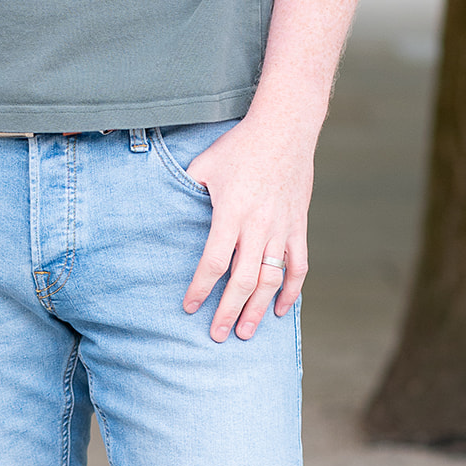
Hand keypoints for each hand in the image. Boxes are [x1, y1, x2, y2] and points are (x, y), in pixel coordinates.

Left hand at [181, 116, 312, 341]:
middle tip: (217, 335)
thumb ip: (187, 187)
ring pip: (271, 281)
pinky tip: (281, 309)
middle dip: (228, 312)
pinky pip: (298, 267)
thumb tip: (166, 202)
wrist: (283, 130)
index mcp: (231, 213)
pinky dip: (291, 291)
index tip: (189, 307)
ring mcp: (281, 229)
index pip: (213, 261)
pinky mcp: (299, 227)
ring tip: (246, 333)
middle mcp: (258, 227)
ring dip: (258, 310)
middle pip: (243, 281)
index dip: (201, 287)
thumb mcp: (204, 163)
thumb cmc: (239, 146)